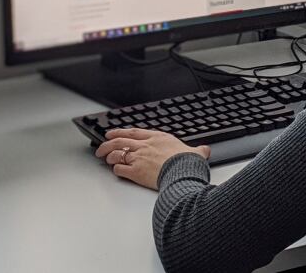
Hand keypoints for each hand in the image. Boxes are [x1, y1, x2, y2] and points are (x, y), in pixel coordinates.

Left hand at [95, 128, 210, 189]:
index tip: (112, 133)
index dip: (120, 132)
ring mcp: (139, 158)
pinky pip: (120, 169)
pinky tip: (116, 170)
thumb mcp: (195, 153)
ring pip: (117, 153)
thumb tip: (205, 151)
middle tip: (100, 146)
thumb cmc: (187, 163)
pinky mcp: (135, 172)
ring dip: (109, 156)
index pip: (133, 132)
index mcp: (156, 138)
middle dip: (107, 143)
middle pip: (119, 141)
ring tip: (105, 158)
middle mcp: (145, 146)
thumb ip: (198, 151)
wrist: (183, 173)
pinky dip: (116, 169)